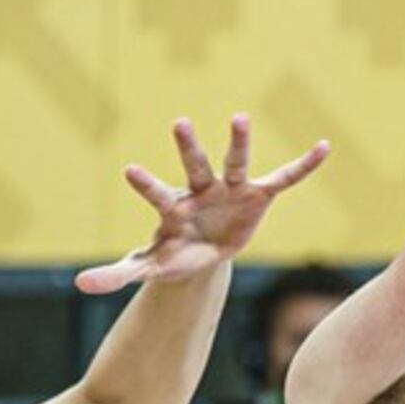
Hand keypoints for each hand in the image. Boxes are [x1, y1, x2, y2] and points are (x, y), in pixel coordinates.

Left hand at [75, 116, 330, 294]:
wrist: (204, 251)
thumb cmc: (172, 253)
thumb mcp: (146, 268)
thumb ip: (115, 275)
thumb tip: (79, 286)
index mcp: (173, 208)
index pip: (157, 195)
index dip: (145, 184)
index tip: (130, 171)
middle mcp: (200, 191)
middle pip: (194, 167)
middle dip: (188, 148)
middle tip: (179, 124)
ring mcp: (230, 190)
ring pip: (234, 162)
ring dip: (238, 141)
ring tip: (240, 117)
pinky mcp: (257, 195)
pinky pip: (284, 179)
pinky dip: (304, 166)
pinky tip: (325, 147)